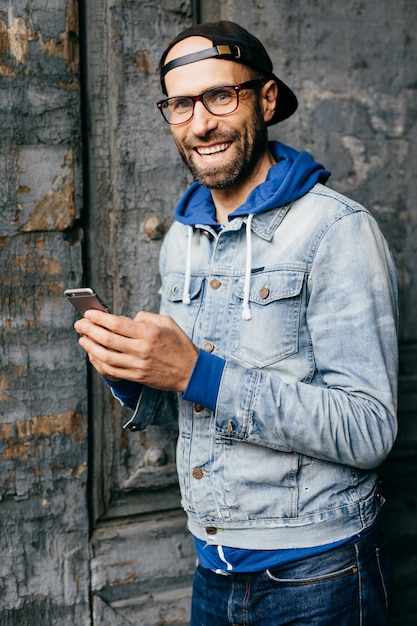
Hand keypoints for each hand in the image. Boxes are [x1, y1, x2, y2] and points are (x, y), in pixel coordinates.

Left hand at [74, 310, 198, 391]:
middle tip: (79, 324)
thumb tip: (126, 319)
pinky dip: (99, 362)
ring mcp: (139, 365)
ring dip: (90, 347)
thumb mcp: (167, 322)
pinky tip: (94, 354)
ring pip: (106, 357)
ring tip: (82, 339)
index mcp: (150, 333)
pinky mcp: (137, 377)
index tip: (89, 313)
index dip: (100, 318)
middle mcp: (142, 350)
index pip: (118, 324)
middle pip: (108, 340)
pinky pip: (112, 371)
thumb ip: (145, 317)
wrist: (191, 371)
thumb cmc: (179, 344)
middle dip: (89, 330)